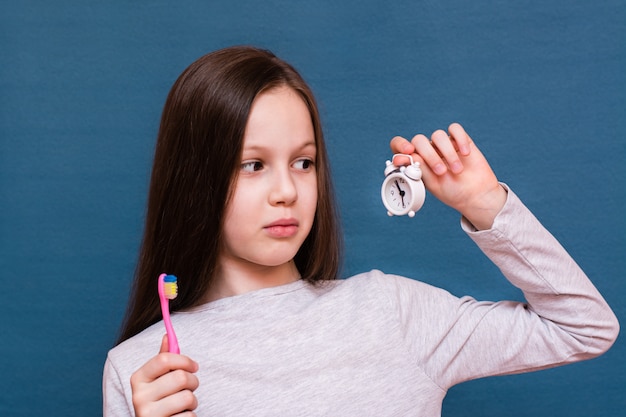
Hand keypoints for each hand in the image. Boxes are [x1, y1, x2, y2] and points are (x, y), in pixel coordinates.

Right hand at [130, 335, 199, 416]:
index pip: (164, 359)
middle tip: (190, 387)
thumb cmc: (160, 399)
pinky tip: (179, 416)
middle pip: (180, 378)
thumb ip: (163, 359)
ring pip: (188, 397)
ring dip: (192, 401)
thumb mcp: (157, 379)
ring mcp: (148, 414)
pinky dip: (190, 415)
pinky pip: (189, 416)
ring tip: (183, 404)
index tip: (194, 366)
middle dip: (192, 382)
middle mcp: (139, 396)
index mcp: (138, 378)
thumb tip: (167, 336)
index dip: (184, 360)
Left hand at [390, 123, 505, 229]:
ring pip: (438, 135)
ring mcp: (444, 145)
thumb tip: (405, 155)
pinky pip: (455, 129)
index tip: (408, 152)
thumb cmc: (452, 192)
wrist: (476, 195)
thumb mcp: (432, 184)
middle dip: (429, 155)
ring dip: (447, 153)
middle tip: (441, 172)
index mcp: (417, 161)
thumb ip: (419, 168)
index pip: (400, 146)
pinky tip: (465, 154)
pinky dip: (459, 139)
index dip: (400, 145)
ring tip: (457, 170)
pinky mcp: (460, 140)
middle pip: (419, 140)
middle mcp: (428, 151)